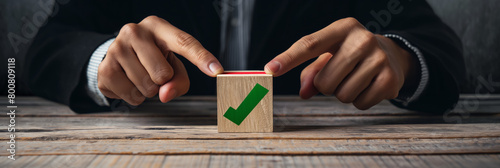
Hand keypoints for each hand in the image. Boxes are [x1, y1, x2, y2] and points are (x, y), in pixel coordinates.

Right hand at [98, 16, 223, 104]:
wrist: (119, 54)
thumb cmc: (153, 57)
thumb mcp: (173, 64)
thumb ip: (179, 81)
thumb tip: (164, 94)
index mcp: (158, 26)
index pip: (184, 42)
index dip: (202, 58)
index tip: (217, 70)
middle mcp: (134, 31)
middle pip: (163, 74)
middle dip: (163, 81)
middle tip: (155, 72)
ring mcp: (116, 48)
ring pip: (147, 87)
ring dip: (148, 91)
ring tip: (141, 76)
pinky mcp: (104, 68)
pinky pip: (130, 96)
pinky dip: (134, 97)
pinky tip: (129, 82)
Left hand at [265, 17, 417, 109]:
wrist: (391, 55)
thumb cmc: (350, 54)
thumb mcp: (329, 54)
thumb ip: (310, 72)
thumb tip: (304, 92)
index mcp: (342, 28)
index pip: (309, 44)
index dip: (288, 59)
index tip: (270, 69)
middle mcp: (362, 39)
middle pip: (324, 81)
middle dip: (326, 86)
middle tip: (339, 75)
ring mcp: (378, 58)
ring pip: (342, 95)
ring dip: (343, 94)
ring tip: (355, 79)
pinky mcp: (390, 79)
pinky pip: (360, 103)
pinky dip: (360, 101)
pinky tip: (368, 86)